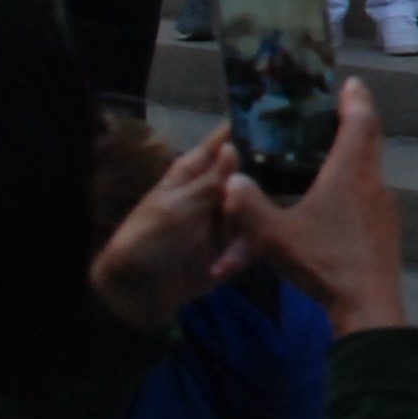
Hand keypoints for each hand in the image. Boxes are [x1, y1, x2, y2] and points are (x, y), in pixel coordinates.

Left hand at [92, 130, 250, 334]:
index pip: (226, 139)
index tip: (283, 121)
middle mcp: (218, 189)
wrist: (134, 296)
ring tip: (230, 244)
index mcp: (196, 171)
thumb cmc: (145, 242)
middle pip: (256, 172)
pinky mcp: (236, 247)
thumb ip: (210, 181)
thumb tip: (235, 145)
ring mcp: (229, 219)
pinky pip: (256, 241)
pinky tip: (221, 267)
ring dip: (248, 226)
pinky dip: (242, 254)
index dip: (252, 128)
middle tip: (248, 205)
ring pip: (260, 207)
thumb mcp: (174, 209)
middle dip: (259, 185)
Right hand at [228, 78, 406, 335]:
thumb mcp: (273, 236)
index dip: (354, 100)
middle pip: (370, 139)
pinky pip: (371, 189)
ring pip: (372, 165)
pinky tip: (336, 195)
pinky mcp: (385, 225)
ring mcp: (384, 204)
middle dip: (356, 120)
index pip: (359, 122)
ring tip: (330, 149)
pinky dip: (356, 178)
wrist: (367, 303)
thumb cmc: (321, 262)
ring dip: (356, 151)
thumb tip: (232, 180)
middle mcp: (373, 181)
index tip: (350, 83)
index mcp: (350, 174)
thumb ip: (249, 207)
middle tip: (338, 108)